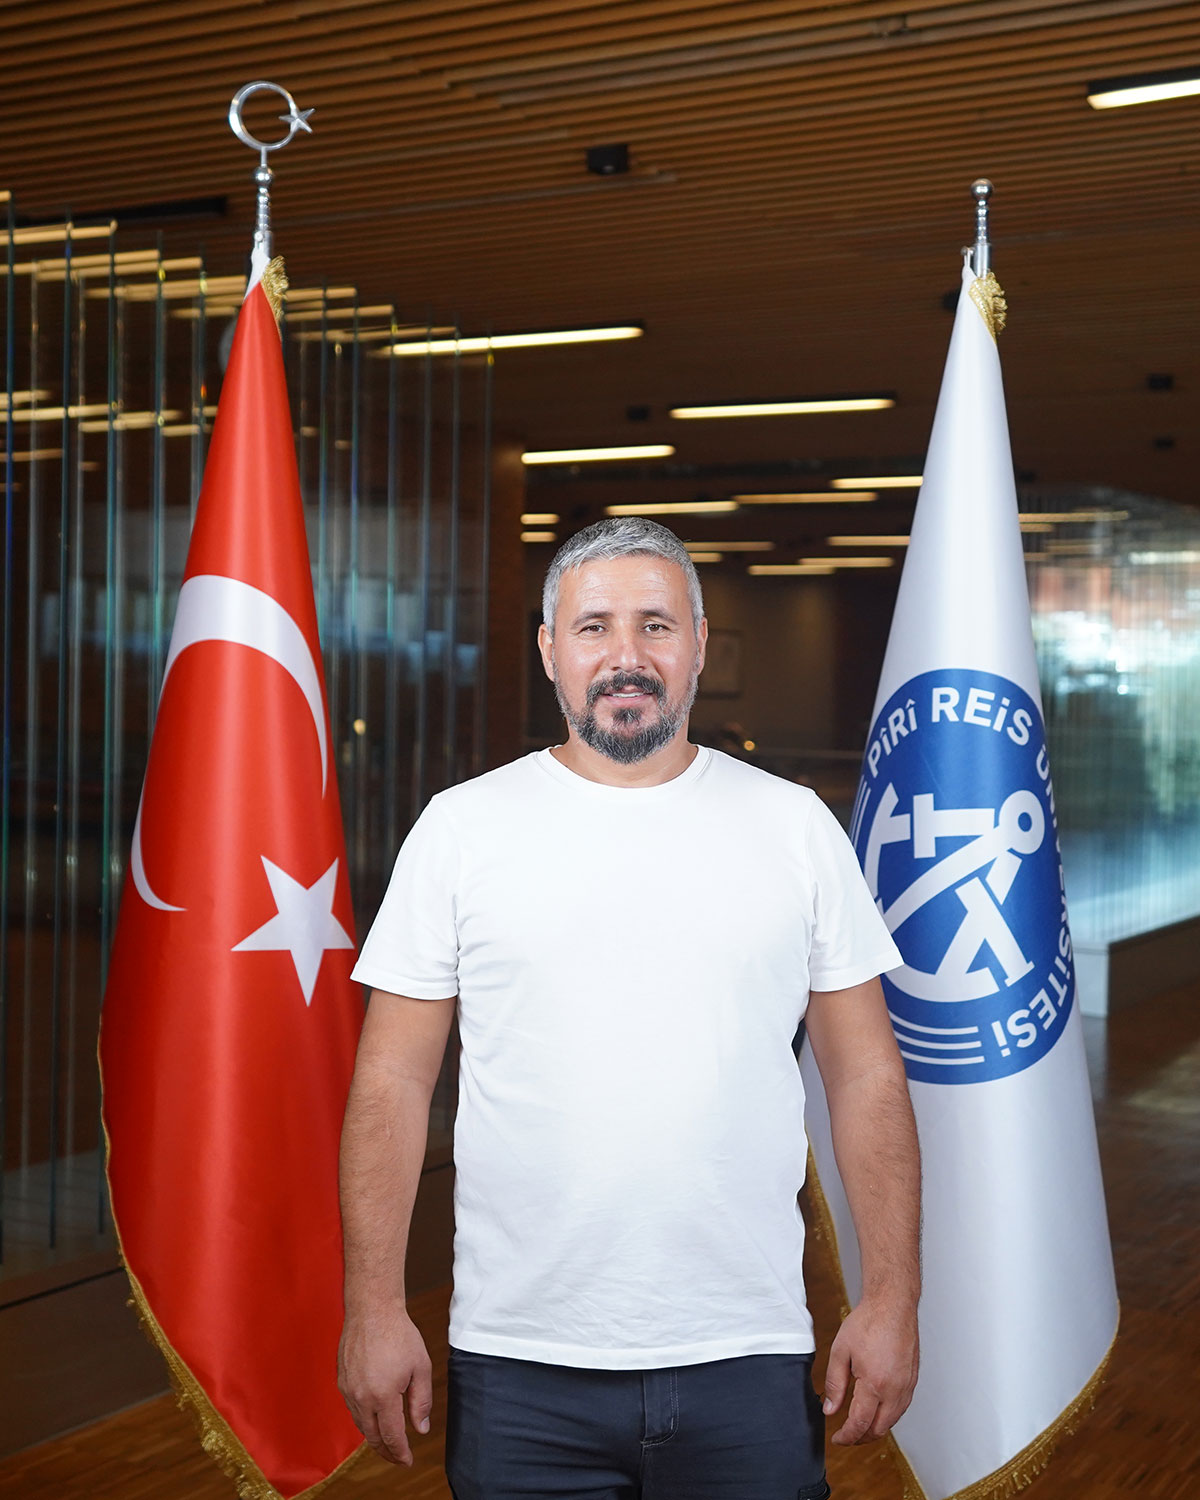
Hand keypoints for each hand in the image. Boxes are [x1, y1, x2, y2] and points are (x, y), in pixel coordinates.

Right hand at [338, 1300, 432, 1466]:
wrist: (371, 1310)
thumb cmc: (399, 1335)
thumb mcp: (421, 1367)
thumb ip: (422, 1401)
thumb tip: (421, 1429)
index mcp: (384, 1396)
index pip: (392, 1436)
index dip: (400, 1452)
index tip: (408, 1461)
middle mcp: (362, 1397)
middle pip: (373, 1437)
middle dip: (386, 1451)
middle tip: (398, 1457)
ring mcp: (349, 1390)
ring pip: (360, 1424)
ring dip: (374, 1437)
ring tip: (387, 1442)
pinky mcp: (342, 1380)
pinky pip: (353, 1409)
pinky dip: (364, 1419)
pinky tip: (374, 1418)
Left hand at [822, 1296, 918, 1445]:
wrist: (893, 1305)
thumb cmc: (868, 1322)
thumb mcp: (840, 1351)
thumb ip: (834, 1384)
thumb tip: (830, 1409)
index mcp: (875, 1383)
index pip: (860, 1423)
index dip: (847, 1436)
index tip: (837, 1438)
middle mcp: (895, 1390)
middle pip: (879, 1429)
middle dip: (861, 1438)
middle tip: (846, 1435)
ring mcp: (906, 1386)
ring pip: (892, 1422)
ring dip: (875, 1429)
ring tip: (858, 1426)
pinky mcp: (912, 1381)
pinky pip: (900, 1409)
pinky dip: (887, 1417)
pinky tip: (875, 1411)